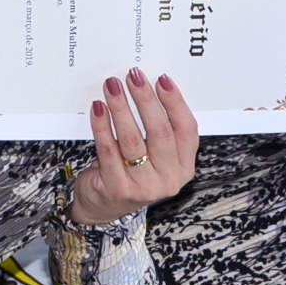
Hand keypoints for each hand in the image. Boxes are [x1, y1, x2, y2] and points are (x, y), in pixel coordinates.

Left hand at [72, 69, 199, 224]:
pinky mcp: (117, 189)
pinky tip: (98, 108)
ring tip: (112, 87)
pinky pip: (108, 150)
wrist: (104, 208)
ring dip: (121, 108)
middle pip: (160, 132)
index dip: (175, 102)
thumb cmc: (131, 172)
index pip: (186, 129)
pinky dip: (102, 126)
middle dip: (146, 100)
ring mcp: (143, 187)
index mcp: (184, 167)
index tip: (162, 79)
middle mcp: (168, 179)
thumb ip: (158, 130)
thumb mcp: (155, 156)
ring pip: (132, 139)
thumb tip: (148, 87)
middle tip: (134, 77)